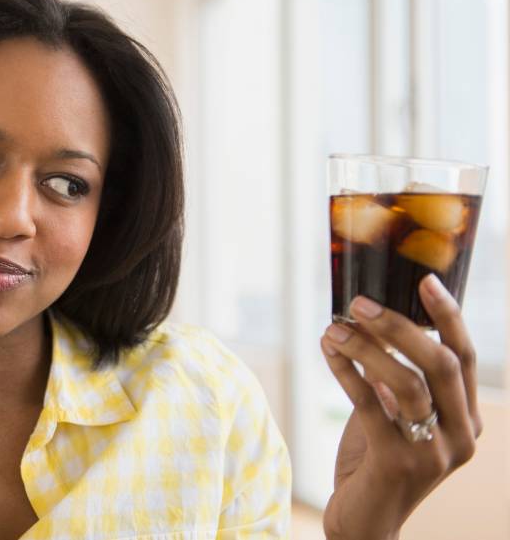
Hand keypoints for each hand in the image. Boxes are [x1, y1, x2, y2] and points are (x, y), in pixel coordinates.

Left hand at [319, 275, 481, 539]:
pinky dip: (347, 372)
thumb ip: (394, 377)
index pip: (465, 356)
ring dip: (366, 347)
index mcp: (467, 418)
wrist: (365, 521)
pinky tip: (328, 352)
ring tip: (332, 328)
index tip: (424, 280)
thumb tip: (372, 320)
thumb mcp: (394, 414)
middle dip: (399, 326)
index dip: (448, 316)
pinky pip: (371, 405)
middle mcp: (461, 434)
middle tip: (359, 302)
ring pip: (407, 383)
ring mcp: (434, 452)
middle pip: (440, 363)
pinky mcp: (399, 463)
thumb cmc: (376, 459)